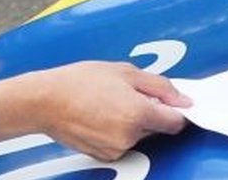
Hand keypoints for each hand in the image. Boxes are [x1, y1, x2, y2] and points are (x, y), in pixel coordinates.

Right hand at [0, 61, 190, 160]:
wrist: (45, 100)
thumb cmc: (79, 82)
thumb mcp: (124, 71)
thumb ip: (160, 86)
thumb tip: (182, 98)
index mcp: (138, 114)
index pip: (176, 122)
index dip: (175, 110)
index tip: (170, 102)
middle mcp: (129, 137)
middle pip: (156, 127)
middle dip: (148, 111)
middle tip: (125, 93)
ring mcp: (116, 149)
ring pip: (138, 135)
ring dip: (131, 121)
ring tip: (108, 102)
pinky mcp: (104, 155)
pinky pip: (122, 142)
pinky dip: (116, 130)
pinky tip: (100, 114)